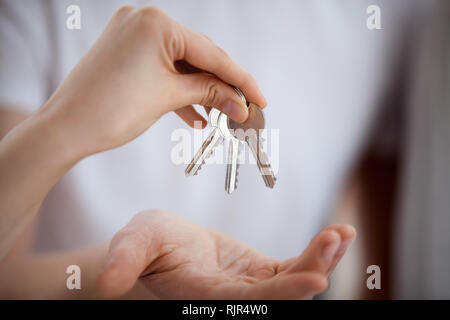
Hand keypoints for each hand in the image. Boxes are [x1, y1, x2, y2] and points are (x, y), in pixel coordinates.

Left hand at [39, 6, 265, 157]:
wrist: (66, 129)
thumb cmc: (109, 110)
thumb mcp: (169, 97)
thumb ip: (210, 93)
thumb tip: (240, 102)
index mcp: (156, 23)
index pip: (212, 53)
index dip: (241, 79)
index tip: (259, 98)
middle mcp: (144, 21)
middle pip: (198, 55)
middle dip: (221, 85)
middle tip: (241, 108)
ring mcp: (133, 35)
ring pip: (181, 64)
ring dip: (200, 90)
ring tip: (219, 114)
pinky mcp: (127, 52)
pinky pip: (163, 68)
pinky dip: (179, 90)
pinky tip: (194, 114)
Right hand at [97, 211, 355, 298]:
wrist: (160, 248)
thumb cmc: (145, 245)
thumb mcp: (133, 243)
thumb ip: (125, 259)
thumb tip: (106, 280)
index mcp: (205, 296)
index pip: (246, 302)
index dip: (281, 293)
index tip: (313, 280)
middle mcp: (234, 300)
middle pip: (280, 294)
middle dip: (311, 269)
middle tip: (335, 239)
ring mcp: (252, 287)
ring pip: (293, 280)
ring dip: (321, 259)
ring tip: (343, 234)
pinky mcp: (263, 273)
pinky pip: (295, 266)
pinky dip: (317, 252)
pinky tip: (338, 235)